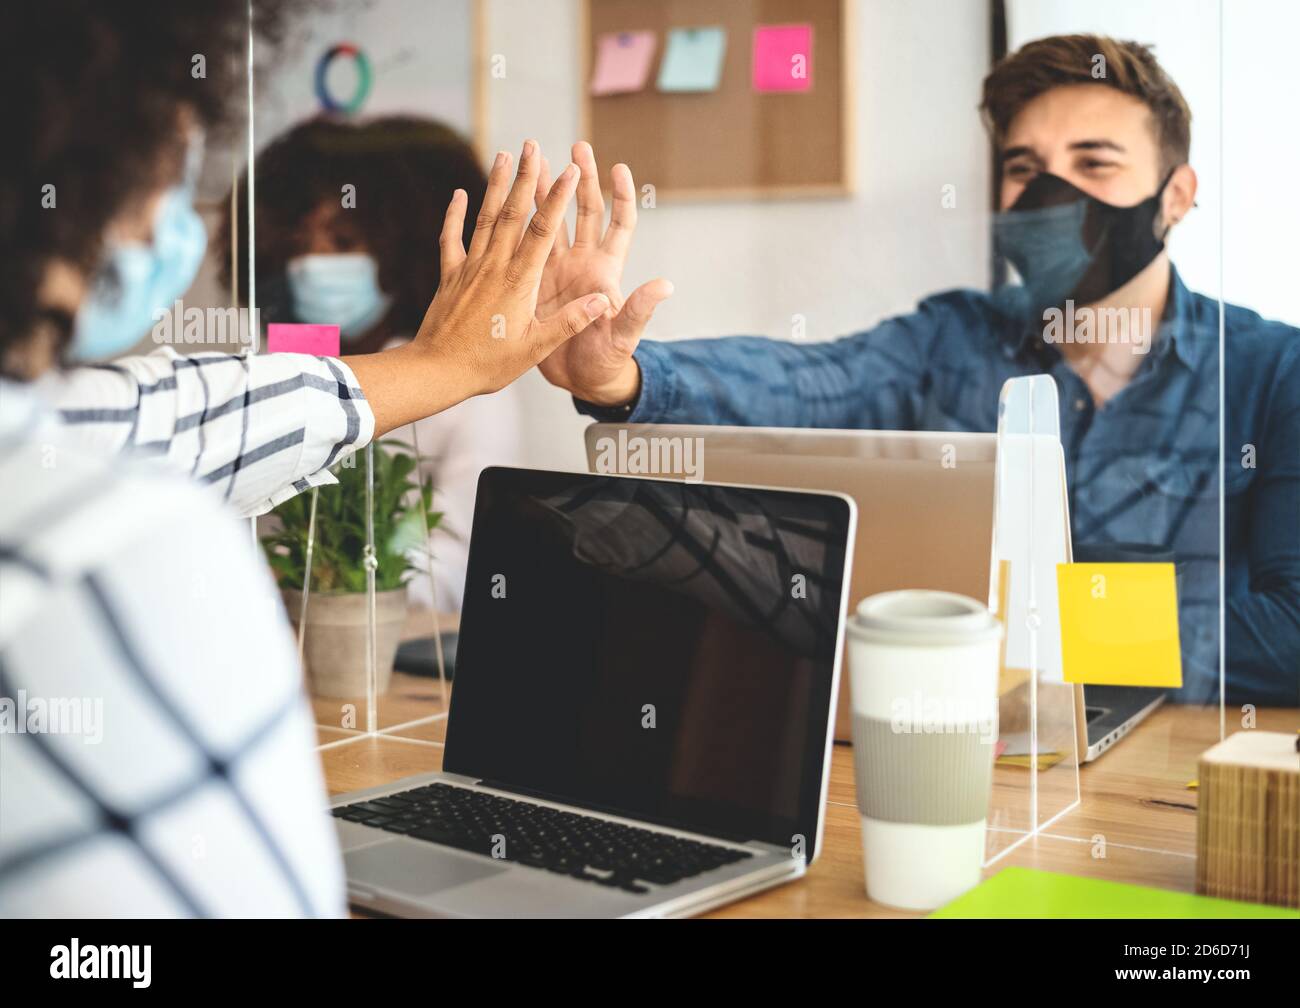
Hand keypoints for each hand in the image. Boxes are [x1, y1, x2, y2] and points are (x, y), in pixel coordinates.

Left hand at [345, 141, 610, 435]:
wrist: (438, 371)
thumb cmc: (489, 364)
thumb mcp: (536, 347)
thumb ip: (569, 322)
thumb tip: (602, 301)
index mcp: (519, 282)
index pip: (543, 231)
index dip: (557, 198)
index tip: (569, 170)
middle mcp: (494, 266)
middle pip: (512, 213)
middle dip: (525, 177)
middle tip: (532, 145)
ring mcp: (470, 268)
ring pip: (484, 218)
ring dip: (494, 185)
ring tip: (502, 154)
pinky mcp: (450, 276)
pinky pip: (451, 239)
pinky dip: (455, 214)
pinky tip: (459, 193)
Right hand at [533, 142, 671, 406]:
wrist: (578, 379)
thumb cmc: (607, 360)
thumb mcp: (624, 336)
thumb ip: (639, 310)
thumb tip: (666, 286)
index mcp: (606, 270)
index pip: (618, 223)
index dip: (620, 195)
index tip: (617, 167)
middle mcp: (583, 262)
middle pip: (585, 211)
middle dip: (581, 178)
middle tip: (574, 146)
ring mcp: (557, 269)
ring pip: (551, 220)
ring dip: (545, 191)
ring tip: (534, 160)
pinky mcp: (534, 281)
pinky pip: (524, 244)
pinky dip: (516, 222)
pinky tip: (503, 201)